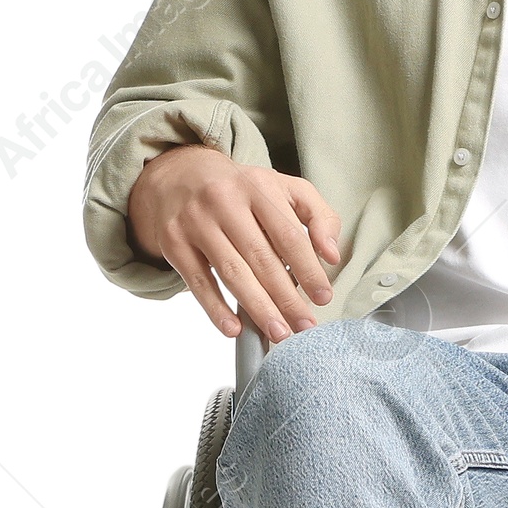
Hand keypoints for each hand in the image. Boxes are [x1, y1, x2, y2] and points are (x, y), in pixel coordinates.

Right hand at [126, 146, 341, 342]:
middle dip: (286, 297)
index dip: (308, 268)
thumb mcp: (284, 188)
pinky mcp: (175, 243)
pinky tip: (234, 328)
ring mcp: (196, 223)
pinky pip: (198, 281)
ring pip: (232, 272)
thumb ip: (318, 215)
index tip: (323, 297)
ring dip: (258, 308)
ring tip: (278, 332)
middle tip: (304, 325)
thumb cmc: (242, 189)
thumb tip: (332, 255)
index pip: (288, 234)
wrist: (180, 175)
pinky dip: (216, 309)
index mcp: (258, 188)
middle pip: (261, 258)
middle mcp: (225, 202)